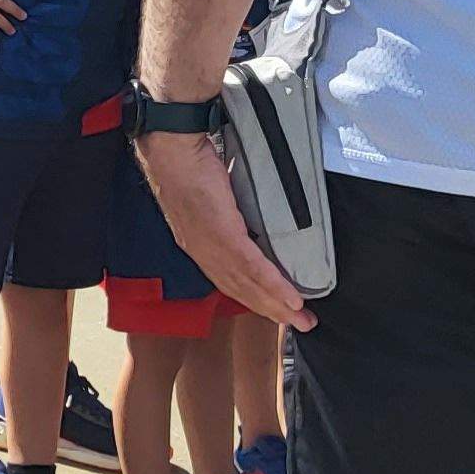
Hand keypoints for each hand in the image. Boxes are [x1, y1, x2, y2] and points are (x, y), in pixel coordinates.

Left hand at [138, 128, 308, 329]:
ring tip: (301, 318)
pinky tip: (289, 298)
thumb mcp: (209, 197)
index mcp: (198, 245)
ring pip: (247, 284)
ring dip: (277, 305)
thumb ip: (228, 211)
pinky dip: (272, 284)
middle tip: (300, 325)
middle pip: (240, 290)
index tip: (277, 311)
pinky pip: (250, 266)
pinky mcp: (220, 233)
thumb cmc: (188, 165)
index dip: (253, 298)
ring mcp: (210, 245)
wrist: (173, 149)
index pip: (228, 280)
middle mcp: (202, 252)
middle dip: (271, 311)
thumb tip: (252, 213)